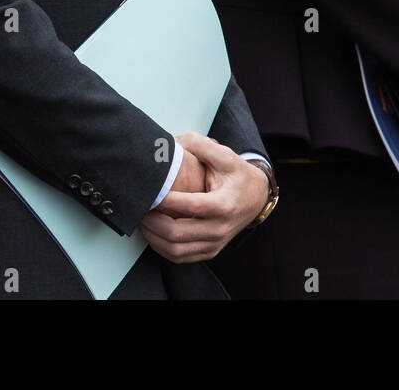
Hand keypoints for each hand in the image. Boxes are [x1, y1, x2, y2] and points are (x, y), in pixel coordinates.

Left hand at [138, 133, 269, 263]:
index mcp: (224, 205)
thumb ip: (200, 145)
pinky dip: (161, 246)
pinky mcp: (210, 251)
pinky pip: (180, 256)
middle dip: (152, 221)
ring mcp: (214, 243)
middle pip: (177, 233)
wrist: (257, 198)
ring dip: (153, 236)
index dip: (166, 200)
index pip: (189, 206)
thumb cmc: (238, 176)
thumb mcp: (225, 156)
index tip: (151, 191)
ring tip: (144, 219)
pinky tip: (155, 232)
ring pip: (175, 249)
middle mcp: (219, 228)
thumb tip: (173, 142)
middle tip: (141, 206)